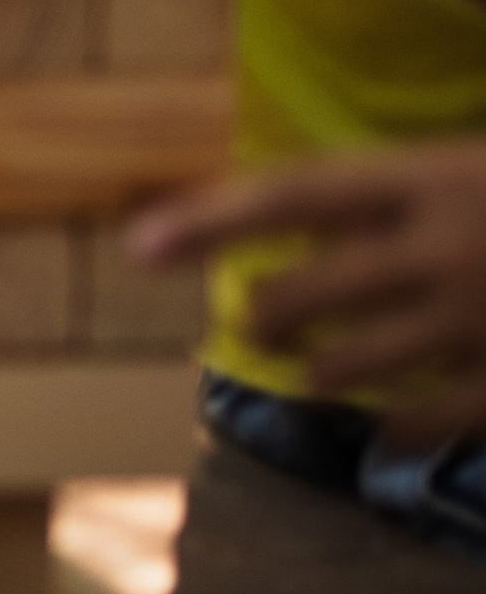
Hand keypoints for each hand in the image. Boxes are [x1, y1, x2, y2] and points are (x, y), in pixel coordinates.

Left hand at [129, 143, 485, 412]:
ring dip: (315, 373)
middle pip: (305, 292)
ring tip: (318, 367)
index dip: (211, 221)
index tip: (141, 246)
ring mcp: (478, 320)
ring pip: (344, 367)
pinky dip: (391, 424)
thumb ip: (393, 195)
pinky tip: (390, 419)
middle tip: (256, 328)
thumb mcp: (470, 169)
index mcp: (432, 179)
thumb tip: (291, 211)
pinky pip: (419, 420)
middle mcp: (446, 247)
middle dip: (263, 317)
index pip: (296, 195)